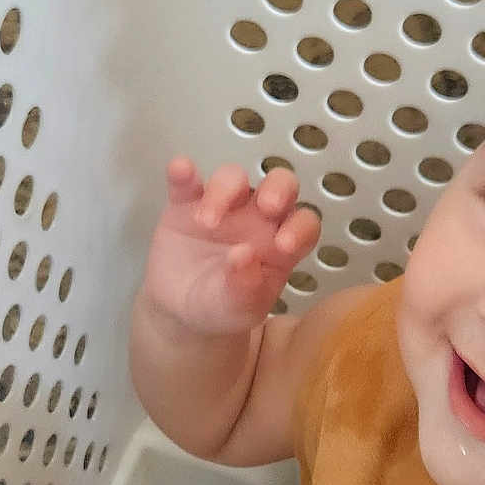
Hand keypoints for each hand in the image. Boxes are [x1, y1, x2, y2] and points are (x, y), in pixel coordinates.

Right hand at [141, 158, 320, 335]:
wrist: (181, 313)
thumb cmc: (222, 307)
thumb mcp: (240, 309)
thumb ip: (246, 288)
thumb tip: (245, 256)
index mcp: (282, 243)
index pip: (304, 224)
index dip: (300, 229)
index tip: (284, 245)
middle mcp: (258, 218)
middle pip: (279, 185)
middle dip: (278, 189)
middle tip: (267, 206)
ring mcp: (223, 207)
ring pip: (232, 179)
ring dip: (223, 191)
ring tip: (206, 222)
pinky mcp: (186, 204)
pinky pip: (186, 182)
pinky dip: (183, 173)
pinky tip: (180, 171)